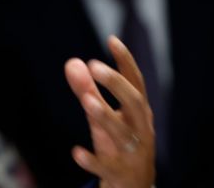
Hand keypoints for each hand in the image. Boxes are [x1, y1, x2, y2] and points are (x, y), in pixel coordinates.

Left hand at [64, 35, 155, 187]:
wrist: (133, 187)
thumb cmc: (118, 144)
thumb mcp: (102, 117)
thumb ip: (87, 90)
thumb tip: (72, 62)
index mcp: (139, 113)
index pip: (136, 83)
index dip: (125, 62)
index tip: (112, 39)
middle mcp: (141, 130)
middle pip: (135, 104)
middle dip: (116, 84)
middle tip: (94, 65)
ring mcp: (133, 153)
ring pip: (123, 133)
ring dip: (105, 115)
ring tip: (86, 101)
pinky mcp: (120, 174)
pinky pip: (107, 167)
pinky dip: (92, 160)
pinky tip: (76, 151)